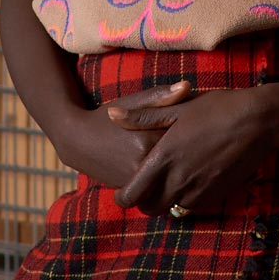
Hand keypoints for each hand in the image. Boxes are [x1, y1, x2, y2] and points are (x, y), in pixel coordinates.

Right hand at [61, 81, 192, 190]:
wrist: (78, 143)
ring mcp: (138, 182)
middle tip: (197, 141)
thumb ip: (161, 96)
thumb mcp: (132, 102)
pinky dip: (168, 179)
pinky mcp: (135, 193)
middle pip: (180, 159)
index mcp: (147, 139)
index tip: (200, 123)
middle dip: (190, 150)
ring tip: (188, 155)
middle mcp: (143, 165)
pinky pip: (162, 188)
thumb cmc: (107, 117)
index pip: (185, 136)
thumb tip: (187, 86)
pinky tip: (173, 168)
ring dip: (180, 168)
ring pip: (172, 177)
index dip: (195, 130)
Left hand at [106, 86, 276, 216]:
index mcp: (164, 157)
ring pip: (172, 208)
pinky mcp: (216, 194)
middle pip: (149, 209)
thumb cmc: (216, 108)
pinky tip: (190, 179)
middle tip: (144, 189)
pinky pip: (192, 205)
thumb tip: (111, 114)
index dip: (123, 197)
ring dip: (166, 200)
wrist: (258, 122)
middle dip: (143, 202)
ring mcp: (199, 189)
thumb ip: (141, 116)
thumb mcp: (176, 107)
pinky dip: (186, 198)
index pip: (132, 195)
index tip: (122, 192)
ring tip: (168, 181)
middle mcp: (179, 179)